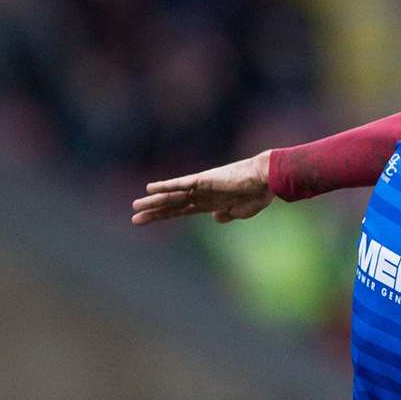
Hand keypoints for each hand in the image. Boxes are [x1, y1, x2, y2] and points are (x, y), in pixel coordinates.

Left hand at [131, 151, 273, 225]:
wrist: (266, 179)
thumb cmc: (258, 194)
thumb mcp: (241, 211)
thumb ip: (228, 214)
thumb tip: (216, 218)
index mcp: (210, 203)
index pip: (181, 210)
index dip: (165, 216)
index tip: (149, 220)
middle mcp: (202, 194)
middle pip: (172, 204)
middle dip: (154, 212)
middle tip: (134, 218)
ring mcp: (201, 186)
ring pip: (172, 196)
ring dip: (154, 201)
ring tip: (135, 206)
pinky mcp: (203, 180)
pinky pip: (180, 183)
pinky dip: (165, 186)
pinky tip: (149, 188)